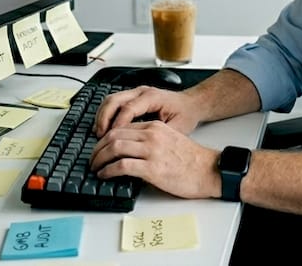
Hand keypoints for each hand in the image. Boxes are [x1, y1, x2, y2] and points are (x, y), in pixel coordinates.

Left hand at [88, 120, 221, 199]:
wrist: (210, 170)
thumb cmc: (193, 160)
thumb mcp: (170, 141)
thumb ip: (151, 141)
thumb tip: (131, 152)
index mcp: (155, 127)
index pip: (121, 127)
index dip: (105, 138)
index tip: (99, 148)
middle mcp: (152, 135)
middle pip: (114, 135)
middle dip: (97, 148)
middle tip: (92, 159)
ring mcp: (152, 151)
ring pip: (114, 147)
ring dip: (99, 159)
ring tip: (95, 168)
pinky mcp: (153, 168)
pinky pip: (122, 165)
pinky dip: (108, 170)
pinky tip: (105, 175)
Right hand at [93, 86, 201, 136]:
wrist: (192, 104)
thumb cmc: (186, 115)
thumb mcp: (176, 128)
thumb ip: (158, 137)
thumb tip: (143, 152)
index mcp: (152, 97)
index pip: (128, 109)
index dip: (117, 125)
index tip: (111, 140)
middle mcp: (142, 92)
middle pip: (114, 100)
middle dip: (104, 119)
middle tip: (100, 137)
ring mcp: (136, 92)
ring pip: (110, 99)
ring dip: (102, 116)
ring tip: (98, 134)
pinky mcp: (133, 97)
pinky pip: (113, 102)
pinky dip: (105, 114)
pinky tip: (104, 128)